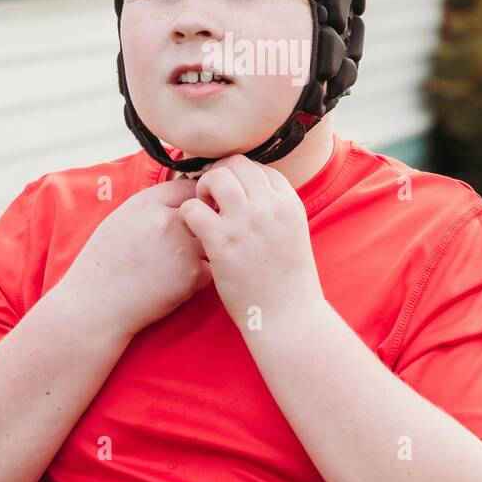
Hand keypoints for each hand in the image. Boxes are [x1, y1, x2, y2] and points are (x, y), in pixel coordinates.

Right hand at [58, 177, 211, 339]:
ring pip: (210, 240)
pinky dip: (197, 276)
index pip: (187, 187)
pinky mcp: (192, 275)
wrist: (95, 304)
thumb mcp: (120, 219)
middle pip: (203, 212)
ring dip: (200, 250)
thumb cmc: (103, 263)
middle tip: (181, 242)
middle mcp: (168, 220)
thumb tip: (180, 199)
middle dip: (198, 224)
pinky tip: (174, 282)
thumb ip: (152, 206)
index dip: (189, 201)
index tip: (185, 213)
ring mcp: (183, 247)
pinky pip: (208, 268)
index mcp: (147, 203)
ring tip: (173, 265)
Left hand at [178, 155, 324, 325]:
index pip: (260, 168)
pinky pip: (193, 208)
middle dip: (220, 175)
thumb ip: (275, 210)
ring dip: (203, 188)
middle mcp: (269, 206)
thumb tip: (249, 193)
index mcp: (289, 203)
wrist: (288, 316)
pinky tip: (194, 229)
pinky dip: (188, 214)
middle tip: (213, 197)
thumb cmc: (288, 281)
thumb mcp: (293, 234)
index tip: (234, 196)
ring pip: (215, 177)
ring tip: (204, 208)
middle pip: (237, 164)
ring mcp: (245, 222)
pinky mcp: (222, 241)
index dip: (242, 178)